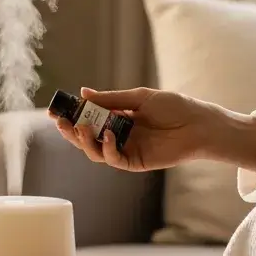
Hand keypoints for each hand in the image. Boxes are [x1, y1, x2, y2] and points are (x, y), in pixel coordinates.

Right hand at [50, 87, 215, 171]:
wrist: (198, 124)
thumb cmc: (174, 107)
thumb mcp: (139, 98)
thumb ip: (111, 99)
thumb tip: (84, 92)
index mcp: (119, 117)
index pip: (90, 118)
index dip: (73, 115)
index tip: (57, 110)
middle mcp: (120, 135)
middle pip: (88, 137)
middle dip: (72, 131)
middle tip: (61, 122)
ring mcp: (127, 149)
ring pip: (96, 151)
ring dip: (85, 141)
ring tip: (81, 128)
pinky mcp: (135, 162)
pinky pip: (115, 159)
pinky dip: (108, 149)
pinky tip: (109, 136)